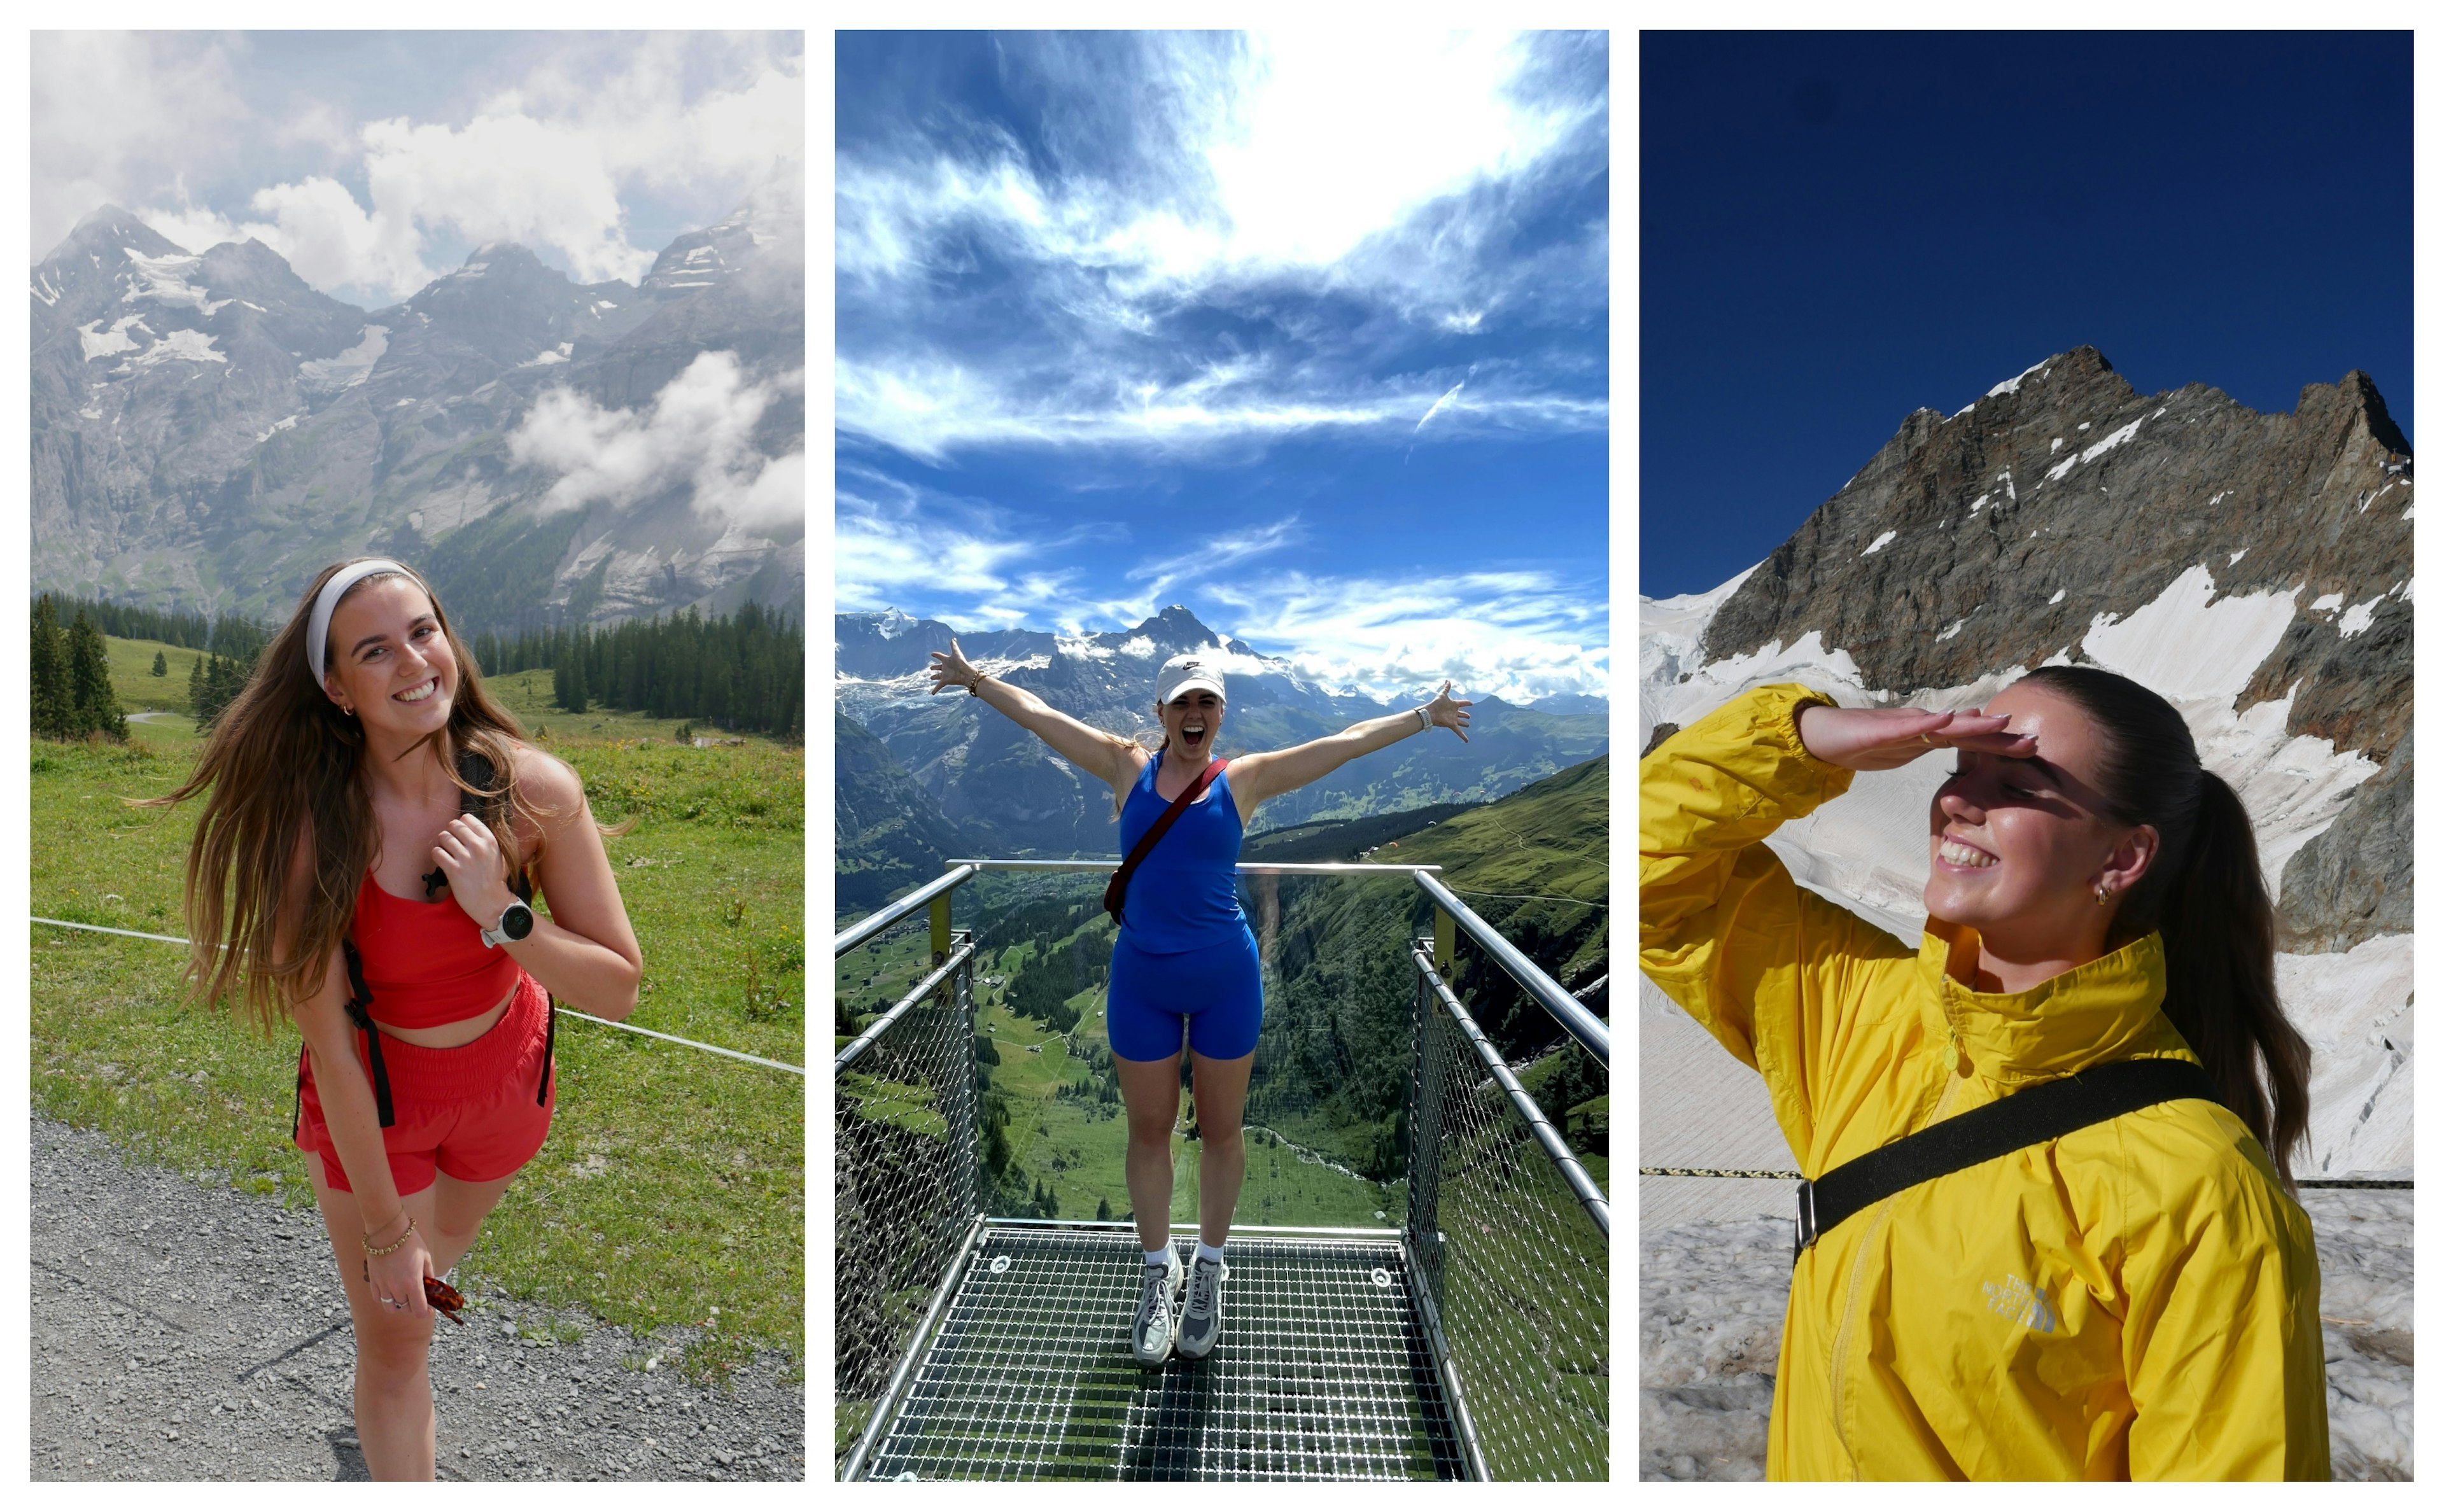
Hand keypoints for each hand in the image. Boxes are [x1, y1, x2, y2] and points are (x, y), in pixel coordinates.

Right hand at [363, 1224, 434, 1320]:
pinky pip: (378, 1298)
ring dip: (398, 1305)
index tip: (428, 1310)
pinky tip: (391, 1290)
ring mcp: (383, 1286)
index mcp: (413, 1283)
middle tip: (417, 1297)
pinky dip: (385, 1298)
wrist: (388, 1231)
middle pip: (405, 1309)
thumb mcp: (426, 1257)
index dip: (425, 1313)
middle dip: (413, 1306)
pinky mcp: (373, 1281)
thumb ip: (429, 1275)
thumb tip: (432, 1287)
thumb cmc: (411, 1242)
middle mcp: (397, 1288)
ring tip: (403, 1295)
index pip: (418, 1310)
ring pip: (390, 1307)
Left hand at [431, 813, 513, 929]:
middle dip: (450, 833)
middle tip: (451, 844)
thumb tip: (468, 828)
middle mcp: (478, 846)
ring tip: (447, 853)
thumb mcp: (498, 855)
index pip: (468, 819)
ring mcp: (465, 858)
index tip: (460, 834)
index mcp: (490, 841)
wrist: (492, 902)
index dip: (461, 825)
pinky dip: (437, 855)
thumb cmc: (495, 879)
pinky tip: (443, 861)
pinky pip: (436, 852)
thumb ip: (486, 841)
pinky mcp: (453, 870)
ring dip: (443, 844)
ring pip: (443, 837)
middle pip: (454, 825)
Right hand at [927, 637, 980, 695]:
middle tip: (931, 668)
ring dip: (935, 677)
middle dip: (935, 667)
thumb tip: (953, 638)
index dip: (936, 655)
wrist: (965, 673)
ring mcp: (945, 674)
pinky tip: (932, 693)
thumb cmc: (961, 662)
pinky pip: (939, 686)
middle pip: (939, 667)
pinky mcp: (945, 681)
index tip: (932, 654)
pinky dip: (935, 690)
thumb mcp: (956, 653)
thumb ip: (954, 646)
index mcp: (947, 660)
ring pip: (938, 676)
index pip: (940, 656)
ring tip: (931, 678)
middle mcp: (946, 667)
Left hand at [1426, 682, 1473, 742]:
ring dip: (1464, 724)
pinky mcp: (1452, 725)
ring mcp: (1453, 719)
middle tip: (1469, 716)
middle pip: (1461, 714)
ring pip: (1460, 722)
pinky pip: (1459, 732)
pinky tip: (1467, 741)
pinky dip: (1463, 737)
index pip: (1462, 703)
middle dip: (1465, 715)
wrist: (1431, 712)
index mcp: (1453, 705)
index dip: (1466, 703)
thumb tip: (1447, 680)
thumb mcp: (1442, 694)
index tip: (1471, 703)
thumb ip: (1446, 688)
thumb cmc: (1436, 703)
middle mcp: (1454, 712)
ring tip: (1468, 725)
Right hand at [1794, 703, 2034, 771]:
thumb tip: (1960, 730)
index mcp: (1927, 736)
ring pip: (1944, 727)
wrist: (1820, 736)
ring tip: (2000, 723)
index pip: (1971, 742)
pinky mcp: (1881, 729)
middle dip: (2000, 738)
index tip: (2032, 749)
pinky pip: (1907, 727)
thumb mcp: (1902, 749)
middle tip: (2033, 742)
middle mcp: (1921, 726)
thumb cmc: (1860, 742)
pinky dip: (1928, 723)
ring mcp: (1903, 726)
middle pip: (1967, 733)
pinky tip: (1945, 719)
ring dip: (1973, 725)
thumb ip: (1930, 741)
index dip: (2001, 745)